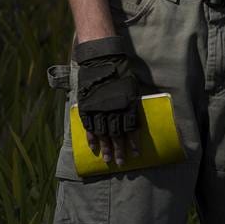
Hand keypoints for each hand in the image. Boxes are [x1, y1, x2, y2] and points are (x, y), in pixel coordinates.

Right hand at [74, 37, 140, 166]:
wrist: (102, 60)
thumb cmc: (120, 72)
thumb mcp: (131, 87)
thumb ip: (131, 103)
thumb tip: (133, 118)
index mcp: (127, 105)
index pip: (131, 129)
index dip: (133, 143)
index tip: (135, 154)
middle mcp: (114, 110)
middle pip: (117, 135)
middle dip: (119, 150)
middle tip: (120, 163)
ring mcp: (99, 109)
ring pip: (103, 134)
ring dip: (106, 148)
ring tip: (107, 160)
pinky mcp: (88, 107)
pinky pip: (89, 126)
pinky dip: (92, 138)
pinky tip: (94, 147)